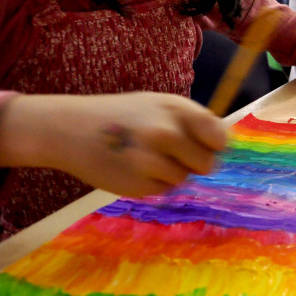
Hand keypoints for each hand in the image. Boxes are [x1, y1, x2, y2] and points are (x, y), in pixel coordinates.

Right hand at [0, 92, 227, 197]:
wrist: (70, 129)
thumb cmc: (122, 115)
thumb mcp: (159, 104)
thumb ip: (192, 121)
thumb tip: (225, 145)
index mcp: (176, 109)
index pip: (219, 136)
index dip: (217, 145)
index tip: (209, 147)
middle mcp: (167, 134)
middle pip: (207, 163)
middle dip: (194, 162)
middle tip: (172, 153)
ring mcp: (152, 161)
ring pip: (184, 178)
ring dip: (171, 173)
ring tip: (146, 157)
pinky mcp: (138, 185)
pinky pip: (163, 190)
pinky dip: (154, 184)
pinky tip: (134, 169)